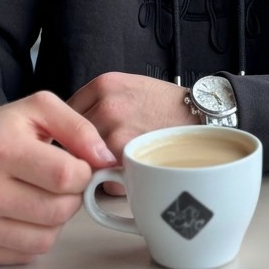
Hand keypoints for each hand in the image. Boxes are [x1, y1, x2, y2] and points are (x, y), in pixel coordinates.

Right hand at [0, 91, 116, 265]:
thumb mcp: (38, 109)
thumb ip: (79, 128)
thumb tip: (106, 159)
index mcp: (0, 147)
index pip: (66, 176)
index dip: (83, 173)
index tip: (76, 166)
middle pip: (59, 210)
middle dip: (71, 196)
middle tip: (59, 182)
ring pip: (47, 238)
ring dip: (55, 219)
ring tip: (41, 196)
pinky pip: (26, 254)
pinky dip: (34, 236)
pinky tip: (22, 214)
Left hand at [67, 72, 195, 190]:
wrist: (203, 116)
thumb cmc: (167, 105)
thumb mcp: (130, 87)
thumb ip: (99, 102)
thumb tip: (70, 128)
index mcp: (104, 85)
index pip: (65, 113)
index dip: (69, 130)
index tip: (75, 141)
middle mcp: (106, 106)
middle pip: (71, 138)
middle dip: (82, 150)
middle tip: (100, 155)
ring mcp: (116, 132)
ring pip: (86, 160)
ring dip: (97, 169)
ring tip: (120, 163)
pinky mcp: (127, 158)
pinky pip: (105, 179)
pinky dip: (115, 184)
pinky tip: (133, 173)